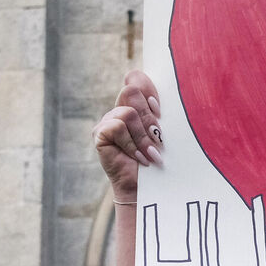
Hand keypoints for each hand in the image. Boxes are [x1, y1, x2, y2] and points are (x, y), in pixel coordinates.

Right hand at [92, 70, 162, 201]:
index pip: (136, 78)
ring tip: (150, 154)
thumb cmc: (162, 158)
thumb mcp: (166, 131)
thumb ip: (160, 111)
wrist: (151, 187)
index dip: (148, 89)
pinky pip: (117, 127)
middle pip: (132, 92)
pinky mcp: (99, 134)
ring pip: (128, 112)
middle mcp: (121, 108)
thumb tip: (155, 96)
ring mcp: (108, 120)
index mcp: (138, 104)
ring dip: (143, 136)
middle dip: (149, 118)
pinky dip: (132, 144)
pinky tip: (139, 158)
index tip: (160, 110)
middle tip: (158, 139)